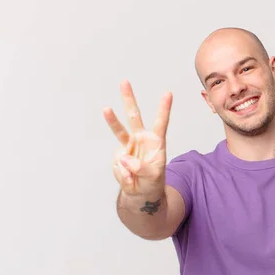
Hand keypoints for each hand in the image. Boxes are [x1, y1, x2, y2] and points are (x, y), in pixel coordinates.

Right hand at [103, 80, 172, 196]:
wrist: (141, 193)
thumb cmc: (152, 182)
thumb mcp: (152, 177)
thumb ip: (140, 168)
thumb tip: (124, 158)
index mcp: (156, 142)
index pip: (161, 123)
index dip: (163, 109)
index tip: (168, 93)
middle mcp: (141, 139)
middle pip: (134, 116)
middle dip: (129, 99)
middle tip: (124, 82)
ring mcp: (128, 146)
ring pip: (119, 129)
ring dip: (112, 118)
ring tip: (106, 108)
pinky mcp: (119, 156)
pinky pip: (118, 163)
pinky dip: (122, 173)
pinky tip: (129, 179)